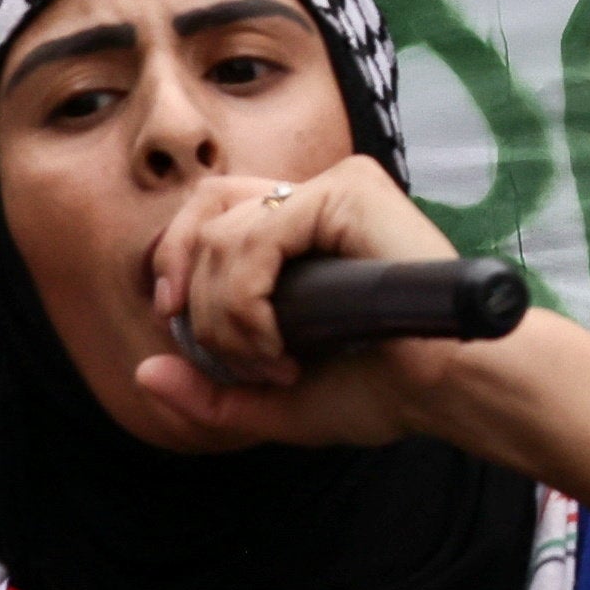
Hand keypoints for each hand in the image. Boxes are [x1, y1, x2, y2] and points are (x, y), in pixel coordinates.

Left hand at [128, 153, 466, 443]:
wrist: (447, 391)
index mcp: (301, 229)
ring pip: (225, 232)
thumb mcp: (275, 401)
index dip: (175, 258)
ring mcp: (335, 188)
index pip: (209, 210)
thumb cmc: (380, 390)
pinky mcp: (351, 192)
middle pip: (205, 210)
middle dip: (192, 292)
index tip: (172, 321)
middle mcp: (316, 197)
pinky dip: (248, 300)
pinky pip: (260, 235)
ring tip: (273, 364)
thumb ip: (211, 393)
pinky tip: (281, 346)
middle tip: (226, 356)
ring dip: (227, 315)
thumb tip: (142, 373)